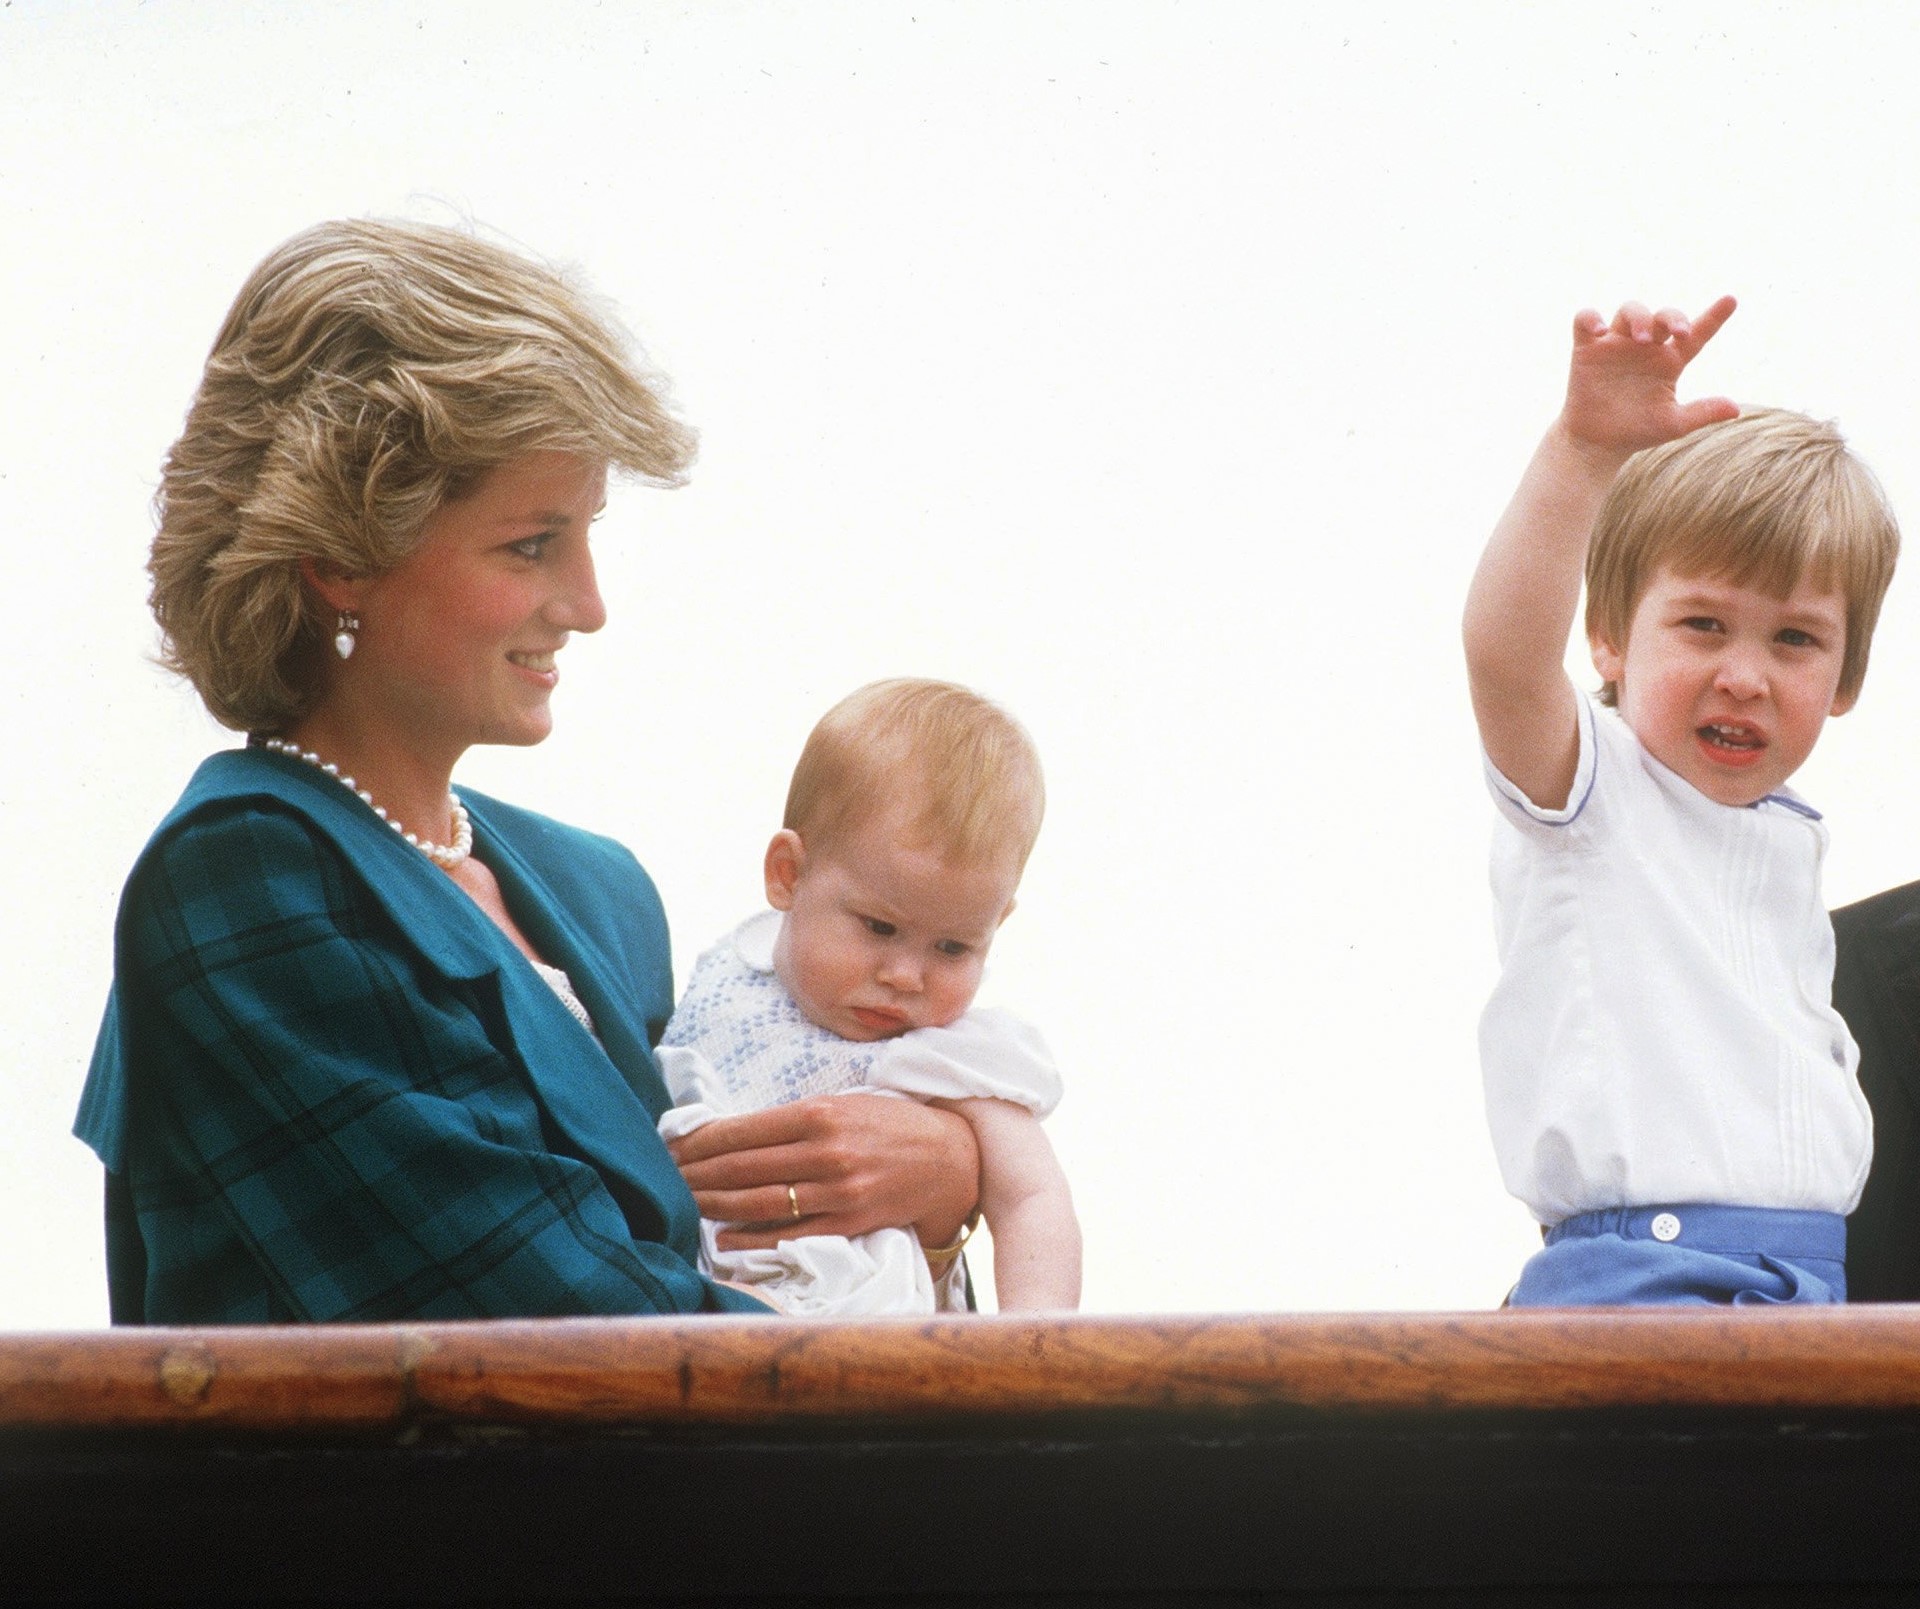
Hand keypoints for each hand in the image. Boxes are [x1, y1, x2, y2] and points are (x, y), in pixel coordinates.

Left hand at [667, 1095, 980, 1251]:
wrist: (952, 1157)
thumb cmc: (892, 1124)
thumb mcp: (845, 1102)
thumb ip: (796, 1118)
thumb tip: (736, 1133)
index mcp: (820, 1114)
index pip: (742, 1130)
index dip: (700, 1141)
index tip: (671, 1146)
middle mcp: (826, 1152)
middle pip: (742, 1167)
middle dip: (696, 1172)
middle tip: (664, 1176)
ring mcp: (838, 1192)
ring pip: (759, 1201)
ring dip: (714, 1203)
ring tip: (685, 1202)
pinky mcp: (850, 1222)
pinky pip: (791, 1234)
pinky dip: (752, 1237)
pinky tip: (723, 1236)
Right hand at [1561, 296, 1739, 455]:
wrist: (1596, 445)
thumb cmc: (1635, 433)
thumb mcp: (1673, 424)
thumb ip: (1703, 413)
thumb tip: (1736, 409)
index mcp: (1669, 362)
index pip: (1697, 334)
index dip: (1715, 317)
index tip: (1731, 301)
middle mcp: (1645, 349)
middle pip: (1663, 316)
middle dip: (1673, 317)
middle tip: (1678, 333)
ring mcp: (1615, 346)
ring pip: (1630, 310)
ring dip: (1640, 317)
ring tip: (1640, 339)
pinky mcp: (1587, 350)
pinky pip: (1585, 320)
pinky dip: (1590, 319)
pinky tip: (1599, 332)